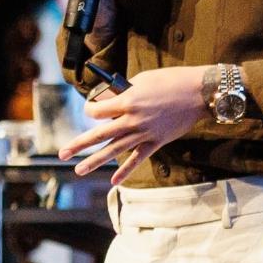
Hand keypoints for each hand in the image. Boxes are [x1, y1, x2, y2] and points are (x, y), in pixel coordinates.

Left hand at [61, 66, 209, 181]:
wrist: (200, 92)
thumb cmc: (171, 80)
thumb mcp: (143, 80)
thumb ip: (126, 92)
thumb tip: (113, 100)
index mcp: (127, 101)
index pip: (97, 111)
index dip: (90, 110)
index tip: (92, 109)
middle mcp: (132, 120)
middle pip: (99, 134)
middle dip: (78, 144)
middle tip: (62, 154)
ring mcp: (144, 133)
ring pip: (114, 149)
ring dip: (95, 161)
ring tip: (78, 170)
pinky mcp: (156, 142)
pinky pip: (137, 159)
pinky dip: (125, 170)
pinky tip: (114, 181)